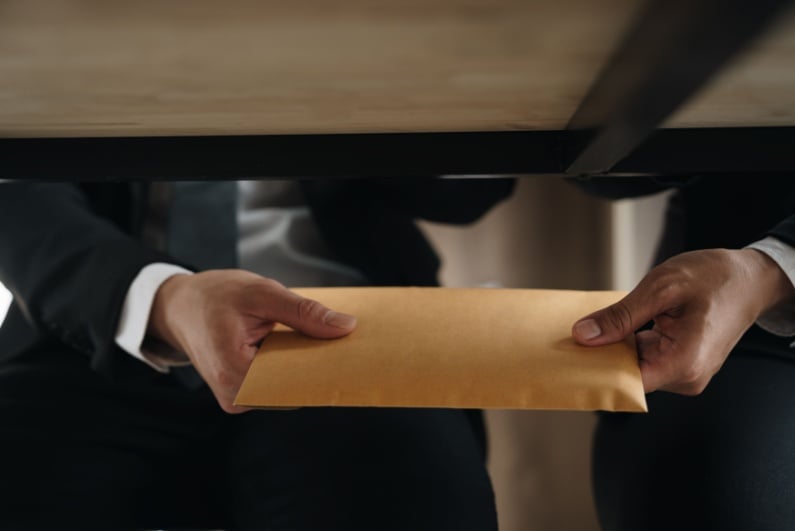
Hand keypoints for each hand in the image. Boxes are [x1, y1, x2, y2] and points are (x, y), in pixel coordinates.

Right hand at [147, 270, 356, 412]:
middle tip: (346, 339)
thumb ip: (304, 313)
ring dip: (306, 364)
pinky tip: (305, 345)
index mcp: (236, 375)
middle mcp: (237, 397)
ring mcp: (239, 399)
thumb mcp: (261, 293)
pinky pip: (278, 383)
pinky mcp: (243, 393)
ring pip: (289, 386)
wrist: (178, 306)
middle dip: (320, 364)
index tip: (356, 353)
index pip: (297, 382)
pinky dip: (293, 365)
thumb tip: (345, 328)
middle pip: (295, 387)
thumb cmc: (213, 296)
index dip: (327, 367)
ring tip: (325, 339)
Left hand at [572, 249, 794, 394]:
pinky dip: (626, 344)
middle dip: (599, 356)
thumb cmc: (714, 277)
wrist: (751, 278)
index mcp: (684, 363)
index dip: (595, 371)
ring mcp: (684, 373)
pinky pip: (644, 359)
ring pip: (633, 367)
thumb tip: (583, 335)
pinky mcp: (681, 364)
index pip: (626, 383)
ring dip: (612, 348)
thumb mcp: (661, 288)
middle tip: (570, 335)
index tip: (567, 358)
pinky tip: (612, 328)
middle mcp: (686, 377)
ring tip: (590, 327)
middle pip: (627, 376)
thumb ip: (621, 316)